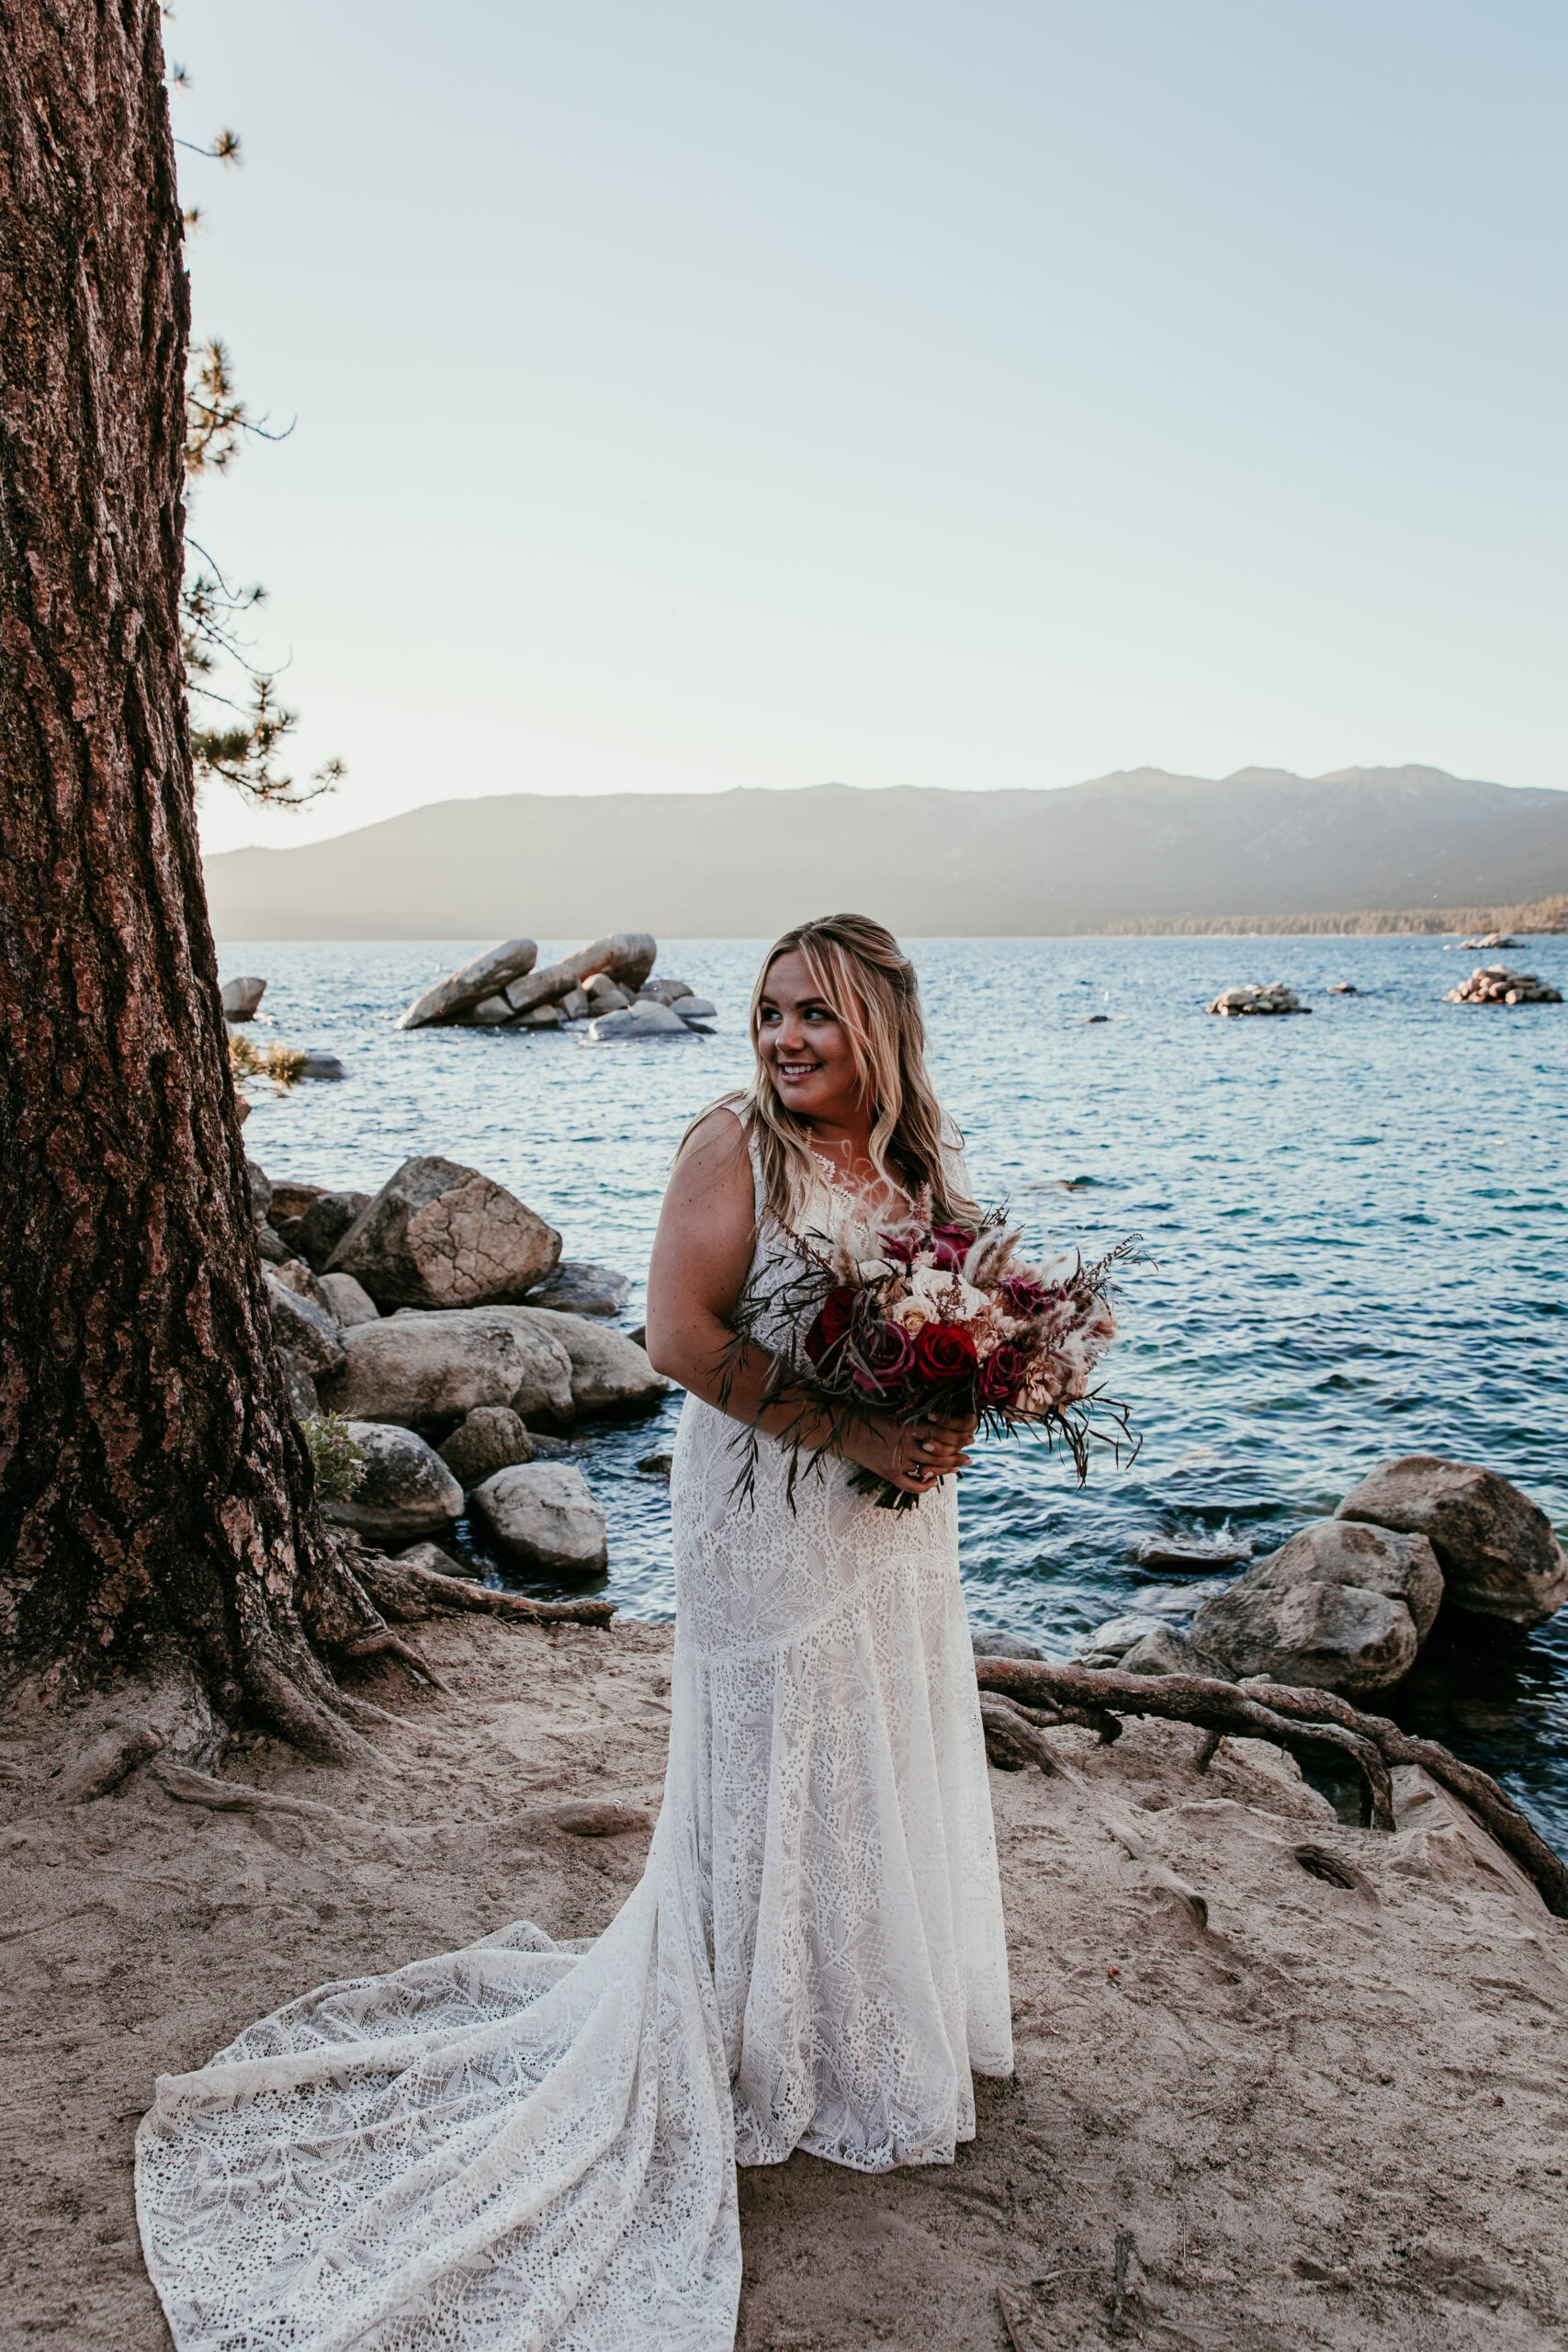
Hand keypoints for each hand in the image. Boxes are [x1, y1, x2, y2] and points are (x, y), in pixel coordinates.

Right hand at [843, 1409, 976, 1494]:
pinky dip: (923, 1486)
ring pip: (929, 1468)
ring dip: (947, 1469)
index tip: (970, 1435)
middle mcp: (904, 1442)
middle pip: (940, 1451)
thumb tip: (937, 1408)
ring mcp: (897, 1459)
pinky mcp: (888, 1472)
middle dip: (958, 1454)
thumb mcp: (894, 1408)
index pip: (941, 1430)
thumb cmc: (869, 1415)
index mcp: (907, 1423)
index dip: (958, 1433)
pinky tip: (931, 1483)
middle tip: (970, 1456)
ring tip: (959, 1467)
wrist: (845, 1430)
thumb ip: (915, 1410)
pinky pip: (910, 1485)